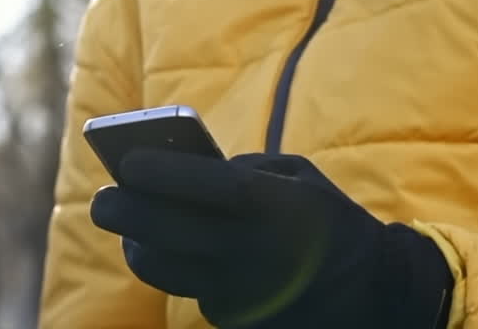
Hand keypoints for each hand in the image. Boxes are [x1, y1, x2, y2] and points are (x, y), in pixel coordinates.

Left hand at [89, 151, 452, 327]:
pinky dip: (176, 270)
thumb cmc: (326, 219)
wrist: (373, 291)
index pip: (207, 188)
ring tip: (128, 231)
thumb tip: (180, 169)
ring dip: (138, 248)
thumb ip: (241, 167)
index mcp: (275, 207)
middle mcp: (255, 251)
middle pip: (172, 233)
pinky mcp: (235, 319)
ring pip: (166, 272)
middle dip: (127, 214)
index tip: (128, 163)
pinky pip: (189, 290)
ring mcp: (243, 291)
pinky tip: (172, 253)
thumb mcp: (296, 176)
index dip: (162, 174)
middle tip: (104, 202)